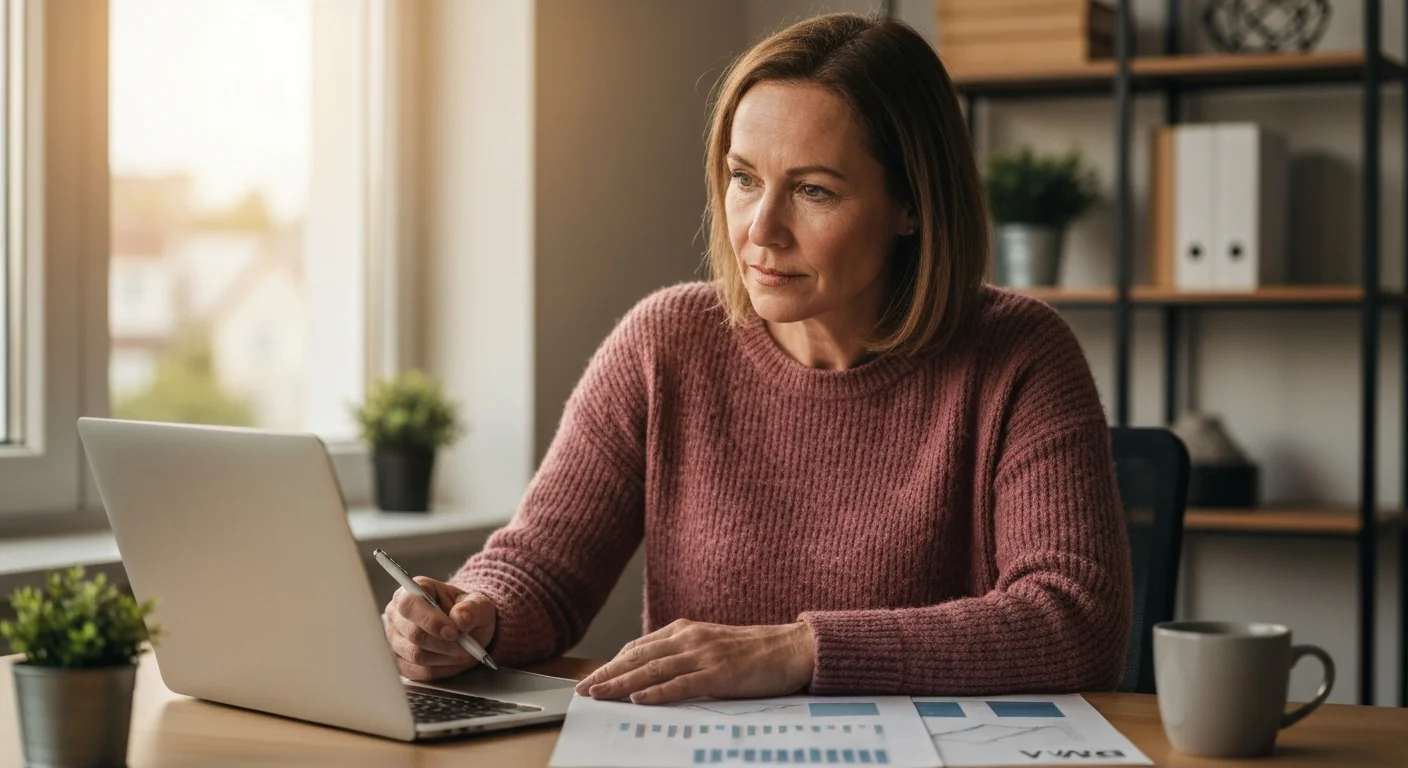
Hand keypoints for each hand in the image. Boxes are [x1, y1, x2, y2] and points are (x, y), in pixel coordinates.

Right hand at [383, 576, 496, 680]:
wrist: (464, 628)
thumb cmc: (467, 611)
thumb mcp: (478, 604)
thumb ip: (472, 608)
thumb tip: (460, 618)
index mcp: (413, 589)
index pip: (410, 605)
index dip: (431, 621)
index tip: (453, 632)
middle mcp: (397, 612)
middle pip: (413, 634)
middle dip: (444, 644)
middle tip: (465, 648)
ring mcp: (394, 637)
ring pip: (415, 655)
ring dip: (444, 658)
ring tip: (463, 653)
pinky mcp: (398, 659)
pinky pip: (415, 671)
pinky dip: (438, 670)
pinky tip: (452, 662)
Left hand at [574, 619, 815, 704]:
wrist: (793, 648)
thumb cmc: (755, 652)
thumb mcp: (712, 646)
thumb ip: (683, 656)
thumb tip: (653, 675)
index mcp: (686, 630)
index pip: (639, 647)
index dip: (613, 663)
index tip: (593, 678)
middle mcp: (690, 638)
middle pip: (639, 657)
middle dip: (608, 674)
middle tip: (583, 690)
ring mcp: (704, 655)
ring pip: (653, 671)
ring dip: (622, 684)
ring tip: (599, 695)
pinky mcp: (720, 674)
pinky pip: (682, 684)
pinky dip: (658, 692)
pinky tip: (640, 699)